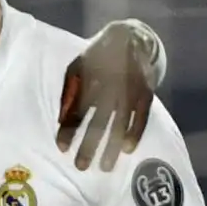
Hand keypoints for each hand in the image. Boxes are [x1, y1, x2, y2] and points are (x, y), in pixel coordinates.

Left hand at [55, 21, 160, 171]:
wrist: (130, 38)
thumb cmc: (96, 58)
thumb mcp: (76, 68)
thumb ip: (69, 92)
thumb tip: (61, 120)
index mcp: (88, 79)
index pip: (76, 109)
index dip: (69, 129)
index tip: (62, 149)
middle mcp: (109, 86)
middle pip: (97, 120)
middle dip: (89, 144)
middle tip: (81, 166)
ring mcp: (129, 90)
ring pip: (119, 122)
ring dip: (111, 146)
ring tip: (104, 167)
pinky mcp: (145, 93)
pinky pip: (141, 117)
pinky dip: (135, 133)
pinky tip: (128, 150)